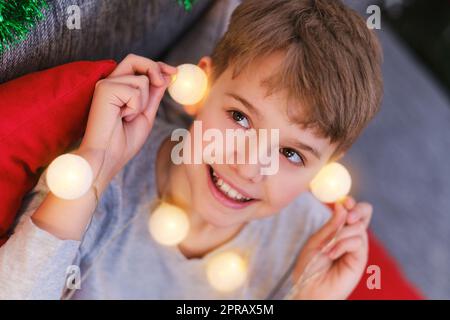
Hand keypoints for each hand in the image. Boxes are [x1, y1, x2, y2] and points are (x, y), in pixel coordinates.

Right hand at [77, 54, 176, 186]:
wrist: (108, 157)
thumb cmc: (123, 141)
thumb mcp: (146, 114)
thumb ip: (154, 95)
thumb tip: (166, 76)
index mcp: (118, 88)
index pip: (138, 67)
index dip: (157, 66)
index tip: (174, 72)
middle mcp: (110, 83)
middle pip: (134, 59)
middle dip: (154, 68)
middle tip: (166, 80)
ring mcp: (106, 84)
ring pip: (141, 79)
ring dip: (143, 102)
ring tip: (128, 117)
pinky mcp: (104, 89)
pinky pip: (135, 91)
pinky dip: (135, 107)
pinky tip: (122, 117)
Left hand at [291, 197, 372, 299]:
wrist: (309, 286)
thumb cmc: (311, 265)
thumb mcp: (317, 240)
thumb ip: (331, 224)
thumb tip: (342, 205)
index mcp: (339, 228)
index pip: (351, 209)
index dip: (350, 202)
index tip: (344, 200)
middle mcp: (351, 235)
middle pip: (365, 213)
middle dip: (357, 210)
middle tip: (348, 215)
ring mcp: (357, 247)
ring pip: (359, 228)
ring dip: (341, 234)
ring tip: (327, 248)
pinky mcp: (360, 259)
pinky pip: (357, 243)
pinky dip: (342, 245)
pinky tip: (332, 254)